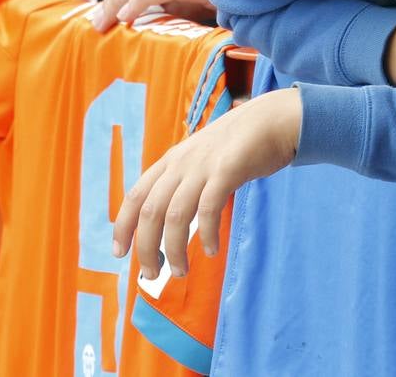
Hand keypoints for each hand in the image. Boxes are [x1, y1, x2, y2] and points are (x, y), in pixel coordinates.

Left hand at [112, 86, 301, 278]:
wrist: (275, 118)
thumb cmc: (242, 144)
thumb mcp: (204, 157)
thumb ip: (187, 178)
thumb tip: (173, 213)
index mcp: (172, 161)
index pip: (136, 196)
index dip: (123, 226)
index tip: (120, 253)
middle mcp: (182, 163)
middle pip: (150, 211)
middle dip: (146, 248)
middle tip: (151, 276)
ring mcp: (204, 166)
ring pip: (175, 216)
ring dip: (173, 250)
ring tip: (179, 272)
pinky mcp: (227, 170)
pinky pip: (208, 208)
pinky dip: (206, 234)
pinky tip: (211, 250)